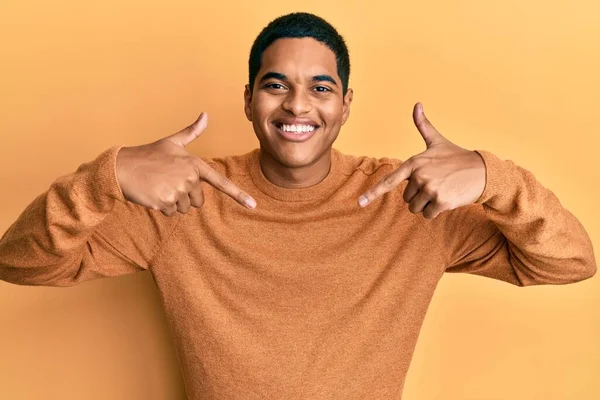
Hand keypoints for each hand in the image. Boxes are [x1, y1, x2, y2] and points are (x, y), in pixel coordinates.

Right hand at [116, 113, 256, 215]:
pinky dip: (163, 207)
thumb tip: (206, 115)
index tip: (253, 206)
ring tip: (159, 186)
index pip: (220, 182)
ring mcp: (178, 190)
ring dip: (173, 202)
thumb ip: (192, 132)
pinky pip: (172, 212)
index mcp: (195, 164)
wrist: (122, 167)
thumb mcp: (172, 142)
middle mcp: (189, 177)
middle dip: (185, 196)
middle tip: (167, 182)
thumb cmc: (148, 155)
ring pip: (185, 208)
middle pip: (198, 201)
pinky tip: (153, 194)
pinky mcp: (166, 202)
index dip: (238, 195)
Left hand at [357, 103, 485, 218]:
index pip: (390, 181)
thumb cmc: (457, 157)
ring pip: (416, 208)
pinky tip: (447, 198)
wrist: (482, 171)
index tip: (359, 203)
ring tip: (441, 190)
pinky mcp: (441, 201)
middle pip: (406, 199)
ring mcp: (430, 189)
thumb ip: (423, 126)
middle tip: (435, 184)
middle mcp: (419, 176)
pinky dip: (436, 210)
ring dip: (427, 204)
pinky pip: (428, 214)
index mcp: (414, 163)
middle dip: (419, 195)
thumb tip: (417, 104)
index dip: (373, 193)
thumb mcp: (437, 141)